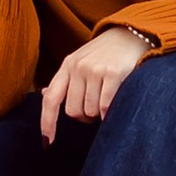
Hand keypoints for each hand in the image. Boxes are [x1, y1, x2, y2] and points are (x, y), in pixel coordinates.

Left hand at [40, 26, 153, 142]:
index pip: (50, 98)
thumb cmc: (105, 53)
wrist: (131, 32)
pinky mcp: (113, 73)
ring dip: (100, 114)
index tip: (47, 144)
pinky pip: (106, 107)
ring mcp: (95, 69)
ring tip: (108, 98)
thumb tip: (44, 94)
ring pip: (91, 111)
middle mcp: (78, 67)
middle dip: (85, 117)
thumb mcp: (81, 60)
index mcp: (67, 65)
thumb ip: (66, 79)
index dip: (47, 123)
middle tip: (96, 109)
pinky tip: (116, 103)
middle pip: (73, 111)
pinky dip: (110, 113)